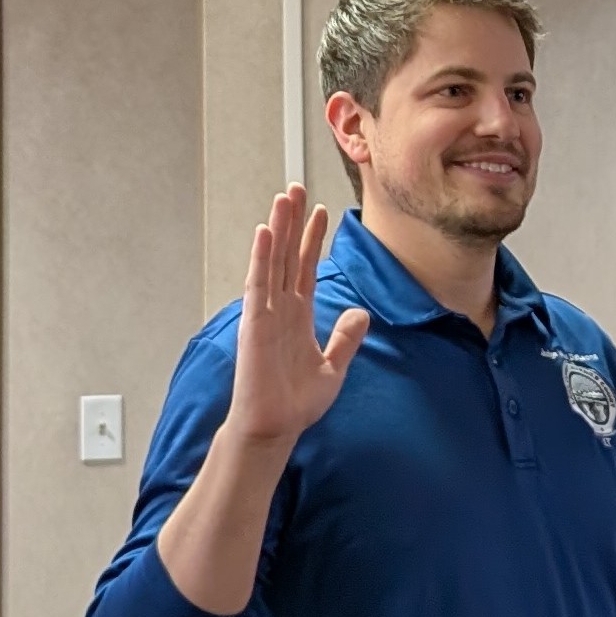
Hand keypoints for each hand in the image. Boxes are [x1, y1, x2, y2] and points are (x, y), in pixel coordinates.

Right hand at [222, 183, 369, 450]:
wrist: (275, 428)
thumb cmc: (297, 402)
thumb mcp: (333, 366)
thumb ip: (345, 338)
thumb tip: (361, 312)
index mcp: (299, 315)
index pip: (307, 267)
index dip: (313, 238)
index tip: (322, 210)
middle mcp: (280, 308)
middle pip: (288, 255)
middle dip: (294, 221)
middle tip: (297, 187)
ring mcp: (265, 313)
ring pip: (273, 261)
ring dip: (278, 228)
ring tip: (283, 197)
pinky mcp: (254, 323)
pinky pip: (258, 285)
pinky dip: (261, 258)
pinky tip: (265, 232)